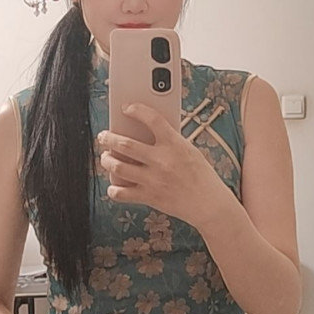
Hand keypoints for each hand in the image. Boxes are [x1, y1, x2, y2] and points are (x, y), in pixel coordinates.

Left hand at [98, 103, 230, 228]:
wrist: (210, 205)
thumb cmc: (201, 176)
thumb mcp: (190, 151)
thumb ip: (169, 142)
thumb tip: (144, 133)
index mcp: (175, 145)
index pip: (152, 119)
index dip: (136, 110)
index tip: (127, 108)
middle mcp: (162, 160)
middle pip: (125, 144)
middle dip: (108, 138)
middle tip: (104, 136)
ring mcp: (153, 180)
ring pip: (118, 167)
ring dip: (107, 160)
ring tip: (106, 158)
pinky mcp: (149, 197)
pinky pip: (121, 193)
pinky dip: (113, 189)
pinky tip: (114, 185)